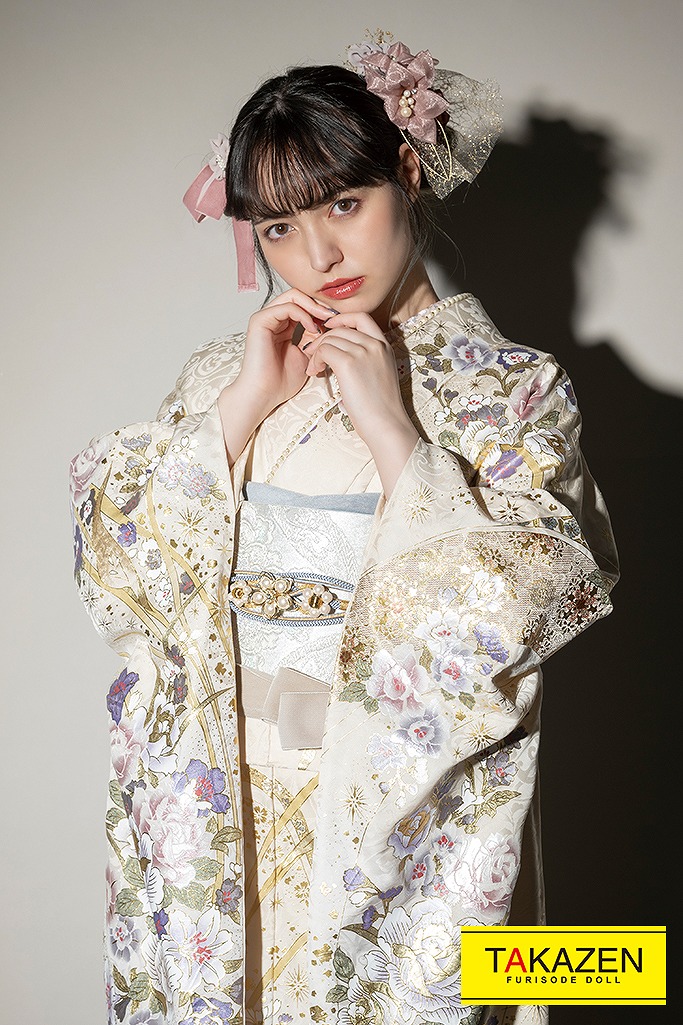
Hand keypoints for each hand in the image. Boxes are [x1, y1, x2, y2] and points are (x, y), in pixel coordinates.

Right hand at [218, 289, 333, 464]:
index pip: (305, 306)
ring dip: (314, 307)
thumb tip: (330, 328)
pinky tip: (314, 329)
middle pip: (300, 297)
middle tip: (336, 316)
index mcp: (283, 326)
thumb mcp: (307, 356)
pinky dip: (304, 315)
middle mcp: (273, 319)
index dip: (323, 311)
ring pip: (294, 297)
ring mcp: (265, 318)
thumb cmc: (281, 382)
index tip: (340, 321)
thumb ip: (315, 340)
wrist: (264, 394)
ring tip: (327, 321)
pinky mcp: (260, 321)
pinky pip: (287, 307)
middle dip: (320, 305)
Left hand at [304, 312, 418, 495]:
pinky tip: (315, 372)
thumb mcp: (379, 375)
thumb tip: (340, 355)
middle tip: (314, 356)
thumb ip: (366, 359)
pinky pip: (324, 350)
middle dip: (323, 339)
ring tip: (314, 368)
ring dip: (316, 351)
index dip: (341, 320)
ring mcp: (362, 352)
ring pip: (329, 338)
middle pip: (340, 328)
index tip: (329, 329)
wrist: (386, 424)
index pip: (361, 317)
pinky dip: (315, 359)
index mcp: (384, 346)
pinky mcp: (348, 363)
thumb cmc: (380, 408)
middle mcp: (375, 344)